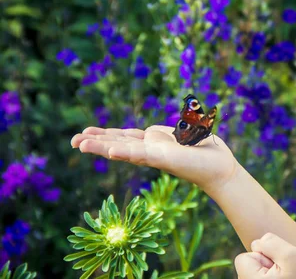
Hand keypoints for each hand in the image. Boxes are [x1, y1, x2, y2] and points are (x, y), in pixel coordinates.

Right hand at [70, 125, 238, 193]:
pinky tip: (109, 152)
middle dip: (95, 142)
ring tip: (79, 145)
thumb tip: (152, 131)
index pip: (124, 138)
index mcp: (153, 143)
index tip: (85, 133)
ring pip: (123, 149)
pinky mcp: (163, 158)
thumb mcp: (183, 133)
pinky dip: (125, 153)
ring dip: (101, 147)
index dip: (106, 136)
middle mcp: (150, 150)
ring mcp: (154, 155)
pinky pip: (141, 154)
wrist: (220, 167)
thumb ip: (168, 131)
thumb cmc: (204, 151)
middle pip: (118, 143)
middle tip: (72, 141)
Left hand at [234, 233, 295, 278]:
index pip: (243, 258)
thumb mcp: (292, 256)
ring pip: (258, 275)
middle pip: (250, 268)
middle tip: (285, 275)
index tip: (277, 267)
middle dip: (266, 265)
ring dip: (271, 274)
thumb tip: (256, 243)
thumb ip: (271, 243)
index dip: (262, 256)